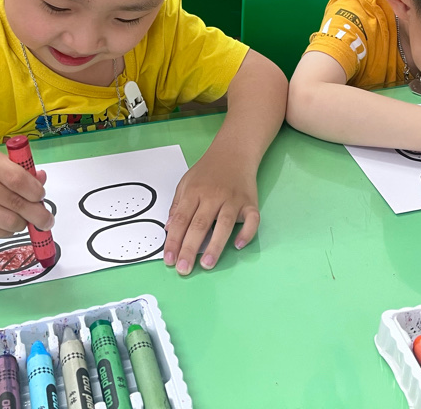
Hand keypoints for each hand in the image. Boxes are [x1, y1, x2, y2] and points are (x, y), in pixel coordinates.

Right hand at [0, 147, 54, 236]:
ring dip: (23, 224)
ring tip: (25, 220)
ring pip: (9, 223)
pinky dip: (7, 231)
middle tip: (47, 220)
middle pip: (17, 205)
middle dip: (38, 215)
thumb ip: (15, 171)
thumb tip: (41, 181)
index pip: (19, 180)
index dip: (36, 192)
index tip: (41, 196)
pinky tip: (8, 224)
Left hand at [162, 154, 259, 275]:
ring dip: (215, 246)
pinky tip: (238, 245)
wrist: (234, 151)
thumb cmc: (208, 171)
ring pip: (224, 224)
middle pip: (200, 225)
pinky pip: (252, 220)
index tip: (169, 259)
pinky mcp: (250, 202)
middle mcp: (214, 196)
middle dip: (190, 248)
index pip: (181, 219)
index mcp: (195, 192)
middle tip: (184, 269)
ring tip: (206, 265)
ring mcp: (233, 199)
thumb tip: (169, 229)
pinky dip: (246, 233)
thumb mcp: (186, 183)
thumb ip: (178, 206)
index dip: (174, 241)